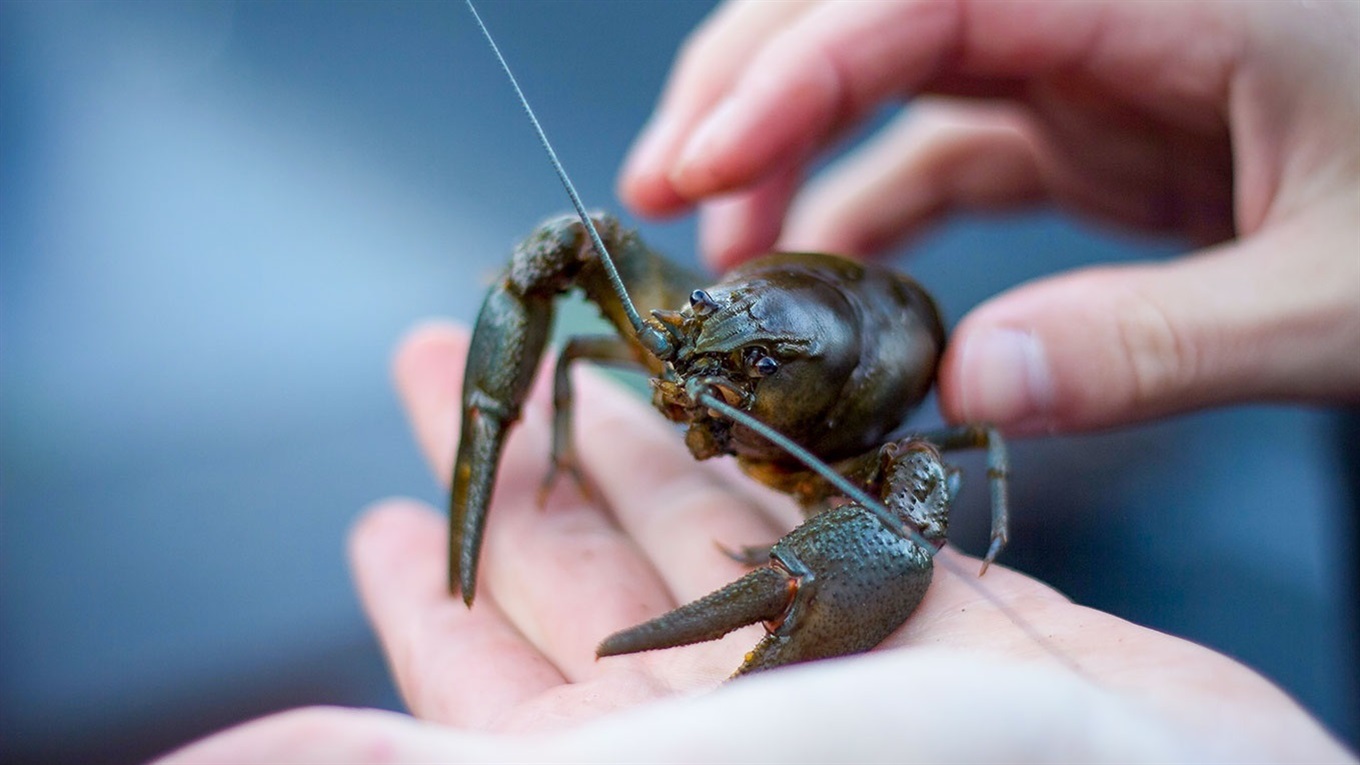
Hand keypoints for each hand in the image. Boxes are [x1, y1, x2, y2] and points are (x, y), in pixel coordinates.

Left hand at [157, 322, 1350, 762]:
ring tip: (580, 374)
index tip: (377, 518)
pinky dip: (775, 476)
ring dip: (635, 456)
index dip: (431, 603)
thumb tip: (228, 759)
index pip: (491, 687)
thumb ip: (451, 760)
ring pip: (708, 542)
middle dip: (517, 481)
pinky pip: (833, 534)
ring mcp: (841, 676)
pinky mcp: (947, 625)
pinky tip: (730, 425)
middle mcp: (731, 729)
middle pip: (588, 588)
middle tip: (447, 377)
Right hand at [618, 0, 1359, 434]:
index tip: (696, 168)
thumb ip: (1159, 340)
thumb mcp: (1342, 290)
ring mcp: (1082, 52)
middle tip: (661, 194)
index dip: (791, 69)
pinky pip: (941, 145)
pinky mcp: (1081, 115)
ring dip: (789, 148)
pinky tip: (831, 285)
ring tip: (725, 254)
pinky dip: (869, 207)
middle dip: (749, 86)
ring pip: (883, 61)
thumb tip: (972, 386)